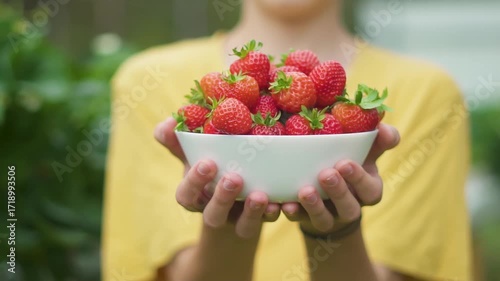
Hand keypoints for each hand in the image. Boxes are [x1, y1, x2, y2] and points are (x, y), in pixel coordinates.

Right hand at [154, 117, 280, 237]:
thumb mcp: (194, 152)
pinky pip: (268, 224)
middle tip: (233, 178)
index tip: (207, 162)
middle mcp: (215, 211)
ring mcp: (239, 219)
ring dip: (251, 213)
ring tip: (260, 195)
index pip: (186, 195)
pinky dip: (274, 213)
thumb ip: (179, 139)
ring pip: (242, 226)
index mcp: (195, 195)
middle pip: (213, 215)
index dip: (195, 182)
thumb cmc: (212, 162)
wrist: (237, 184)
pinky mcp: (261, 220)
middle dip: (222, 198)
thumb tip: (167, 124)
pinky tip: (282, 203)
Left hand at [282, 124, 399, 234]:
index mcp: (367, 190)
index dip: (359, 179)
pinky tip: (285, 204)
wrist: (327, 188)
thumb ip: (376, 138)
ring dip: (315, 206)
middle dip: (338, 192)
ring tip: (305, 191)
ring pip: (324, 220)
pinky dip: (292, 213)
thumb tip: (383, 122)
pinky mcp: (305, 219)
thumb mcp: (364, 150)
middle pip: (349, 208)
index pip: (371, 190)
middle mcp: (349, 207)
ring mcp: (327, 217)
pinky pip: (298, 221)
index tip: (344, 162)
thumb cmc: (348, 161)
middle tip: (326, 173)